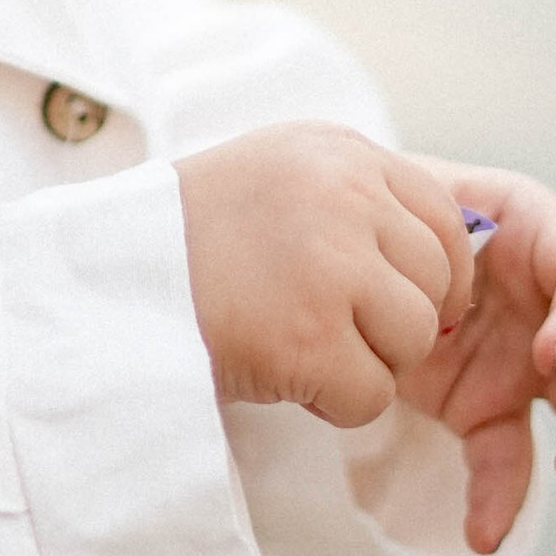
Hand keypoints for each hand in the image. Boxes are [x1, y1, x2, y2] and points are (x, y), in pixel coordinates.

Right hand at [176, 125, 477, 428]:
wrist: (104, 275)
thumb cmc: (190, 236)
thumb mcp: (282, 175)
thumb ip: (361, 200)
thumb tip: (451, 265)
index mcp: (341, 152)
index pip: (444, 219)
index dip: (438, 274)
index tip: (401, 303)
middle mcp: (345, 196)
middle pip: (436, 285)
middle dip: (396, 322)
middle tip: (330, 330)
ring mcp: (330, 266)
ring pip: (414, 341)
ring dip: (367, 362)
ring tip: (299, 346)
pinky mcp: (309, 338)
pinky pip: (372, 396)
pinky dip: (334, 403)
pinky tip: (281, 373)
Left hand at [396, 168, 555, 555]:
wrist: (331, 255)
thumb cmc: (371, 209)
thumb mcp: (399, 196)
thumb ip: (431, 221)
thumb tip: (458, 260)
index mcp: (530, 228)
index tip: (551, 352)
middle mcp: (547, 293)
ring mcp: (530, 355)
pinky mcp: (497, 407)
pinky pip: (516, 458)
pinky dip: (505, 499)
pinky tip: (482, 533)